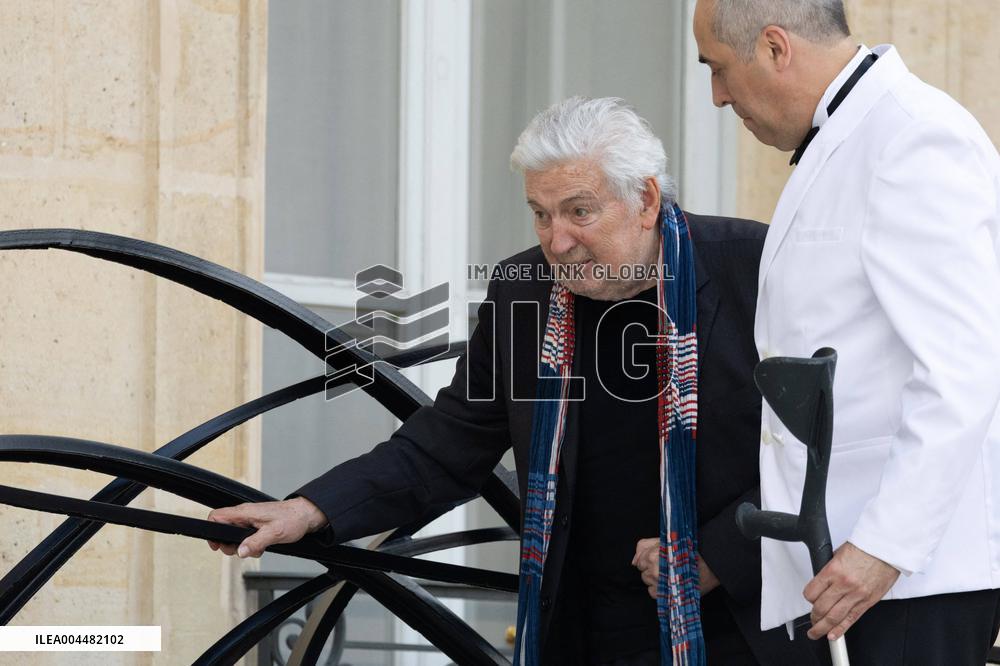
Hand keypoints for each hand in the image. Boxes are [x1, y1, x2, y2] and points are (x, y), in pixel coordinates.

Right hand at [206, 496, 327, 557]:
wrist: (306, 515)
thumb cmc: (292, 519)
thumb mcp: (274, 533)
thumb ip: (255, 542)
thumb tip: (240, 551)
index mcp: (245, 512)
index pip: (217, 516)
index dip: (212, 531)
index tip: (217, 545)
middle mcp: (246, 514)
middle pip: (223, 528)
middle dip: (229, 544)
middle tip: (239, 552)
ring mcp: (251, 519)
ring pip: (235, 534)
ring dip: (243, 546)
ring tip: (256, 549)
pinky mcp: (257, 524)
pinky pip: (246, 536)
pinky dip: (251, 544)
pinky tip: (262, 547)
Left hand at [632, 538, 719, 598]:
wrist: (709, 565)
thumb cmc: (688, 551)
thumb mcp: (664, 541)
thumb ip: (644, 547)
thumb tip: (634, 561)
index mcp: (652, 555)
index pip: (639, 561)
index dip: (649, 560)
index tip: (660, 560)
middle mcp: (653, 570)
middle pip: (643, 573)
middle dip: (652, 570)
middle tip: (668, 568)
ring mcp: (659, 584)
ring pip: (648, 583)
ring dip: (656, 581)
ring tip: (671, 576)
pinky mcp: (664, 595)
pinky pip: (654, 593)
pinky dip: (661, 590)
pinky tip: (671, 583)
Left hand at [804, 541, 899, 639]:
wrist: (886, 549)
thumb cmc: (865, 548)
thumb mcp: (838, 554)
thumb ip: (829, 569)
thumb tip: (821, 580)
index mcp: (833, 570)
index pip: (811, 592)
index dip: (808, 598)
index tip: (809, 600)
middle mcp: (843, 584)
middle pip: (821, 608)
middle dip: (814, 616)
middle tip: (812, 619)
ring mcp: (856, 595)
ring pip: (834, 617)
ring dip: (822, 628)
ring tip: (816, 632)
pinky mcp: (868, 602)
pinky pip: (851, 619)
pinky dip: (840, 629)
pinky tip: (833, 635)